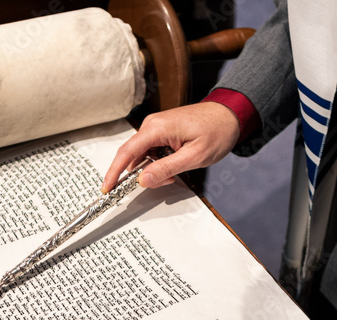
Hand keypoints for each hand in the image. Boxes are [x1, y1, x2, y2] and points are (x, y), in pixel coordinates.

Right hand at [101, 102, 240, 191]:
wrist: (229, 115)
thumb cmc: (216, 132)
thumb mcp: (193, 157)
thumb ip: (166, 169)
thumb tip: (142, 180)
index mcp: (157, 128)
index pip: (126, 152)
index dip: (114, 172)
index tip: (106, 188)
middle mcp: (151, 125)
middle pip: (133, 156)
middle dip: (143, 174)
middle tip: (167, 181)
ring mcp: (156, 127)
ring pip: (143, 156)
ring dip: (154, 169)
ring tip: (177, 172)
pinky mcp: (161, 131)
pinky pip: (151, 151)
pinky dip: (158, 163)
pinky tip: (175, 165)